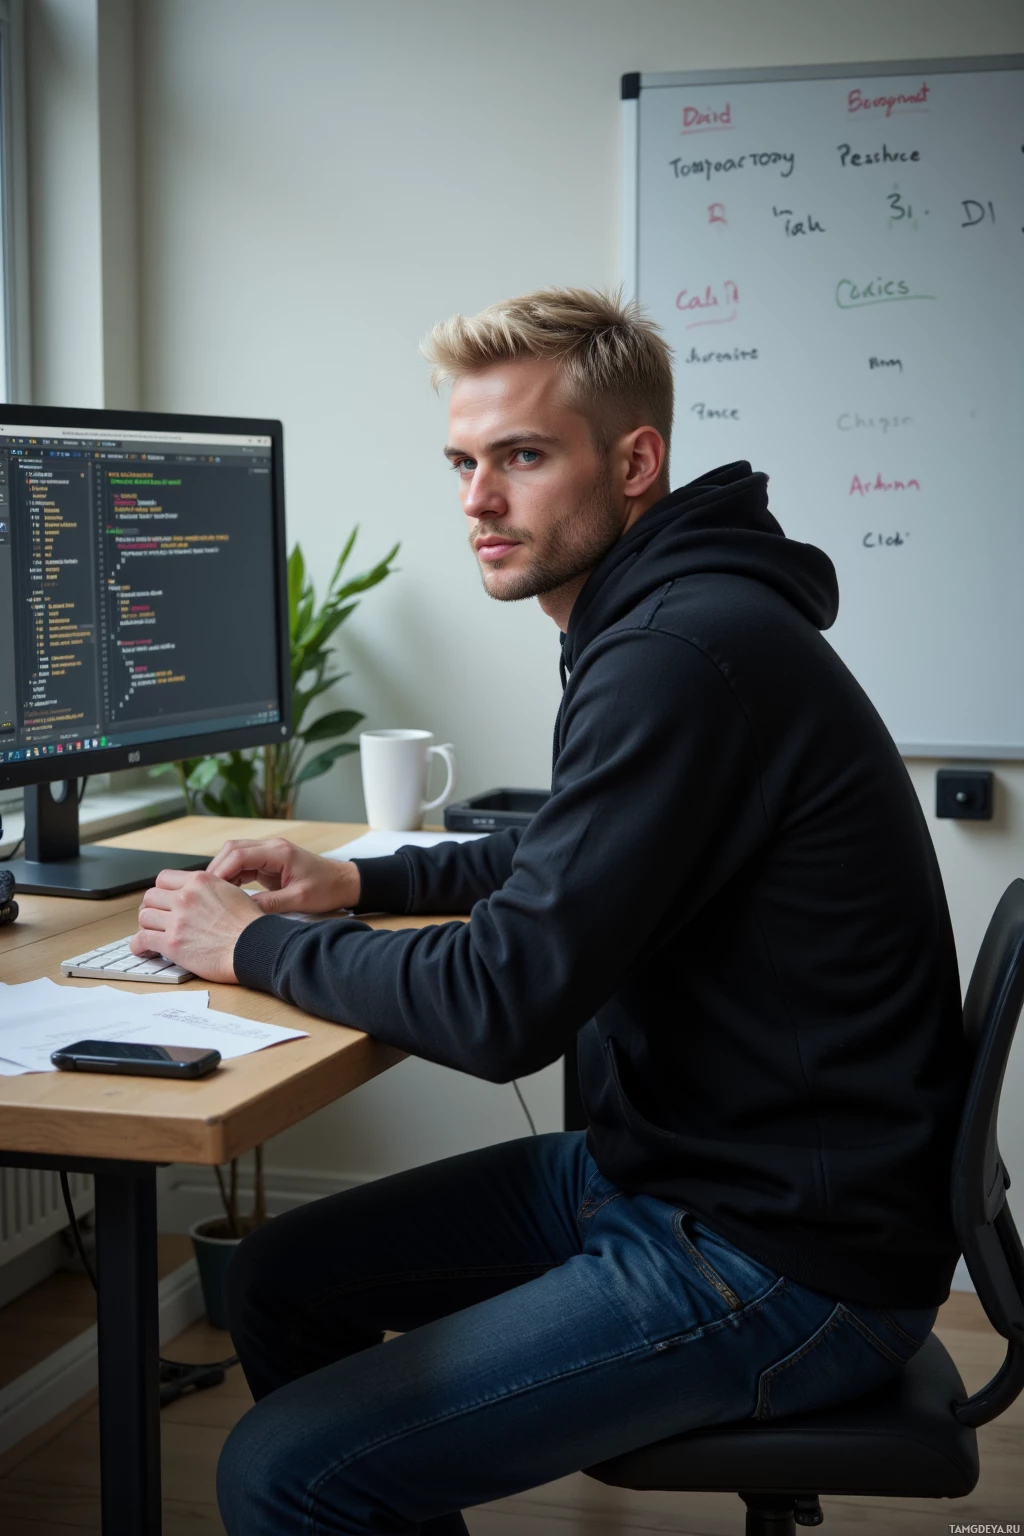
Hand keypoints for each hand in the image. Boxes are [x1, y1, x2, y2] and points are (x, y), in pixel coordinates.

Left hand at [130, 869, 261, 982]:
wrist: (255, 947)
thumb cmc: (250, 926)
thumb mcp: (232, 892)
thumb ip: (209, 890)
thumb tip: (199, 895)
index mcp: (200, 881)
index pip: (163, 879)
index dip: (162, 892)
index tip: (164, 902)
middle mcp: (186, 897)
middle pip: (150, 897)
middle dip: (152, 909)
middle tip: (156, 920)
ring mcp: (177, 920)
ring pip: (143, 917)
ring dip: (146, 927)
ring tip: (151, 935)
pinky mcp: (172, 943)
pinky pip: (141, 940)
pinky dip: (139, 946)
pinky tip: (144, 950)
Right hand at [205, 837, 360, 914]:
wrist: (344, 882)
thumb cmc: (327, 889)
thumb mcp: (299, 900)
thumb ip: (270, 904)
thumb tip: (242, 911)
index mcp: (279, 853)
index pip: (240, 855)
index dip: (221, 871)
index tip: (210, 890)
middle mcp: (272, 847)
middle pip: (232, 849)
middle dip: (217, 869)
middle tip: (207, 892)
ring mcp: (270, 853)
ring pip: (235, 855)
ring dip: (223, 872)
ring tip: (214, 894)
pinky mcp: (269, 862)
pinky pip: (244, 864)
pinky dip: (233, 875)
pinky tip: (228, 892)